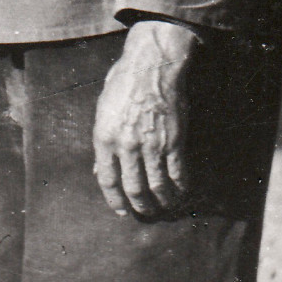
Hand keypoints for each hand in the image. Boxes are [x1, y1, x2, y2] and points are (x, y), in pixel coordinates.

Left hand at [93, 19, 198, 218]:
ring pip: (157, 185)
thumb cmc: (123, 85)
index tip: (121, 210)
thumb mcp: (102, 112)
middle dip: (140, 205)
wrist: (152, 68)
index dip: (114, 199)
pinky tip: (181, 192)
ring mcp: (151, 145)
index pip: (107, 179)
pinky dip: (180, 186)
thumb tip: (100, 169)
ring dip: (162, 201)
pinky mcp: (174, 142)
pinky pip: (178, 172)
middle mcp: (126, 146)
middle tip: (145, 212)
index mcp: (103, 138)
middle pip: (133, 188)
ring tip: (165, 207)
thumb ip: (102, 143)